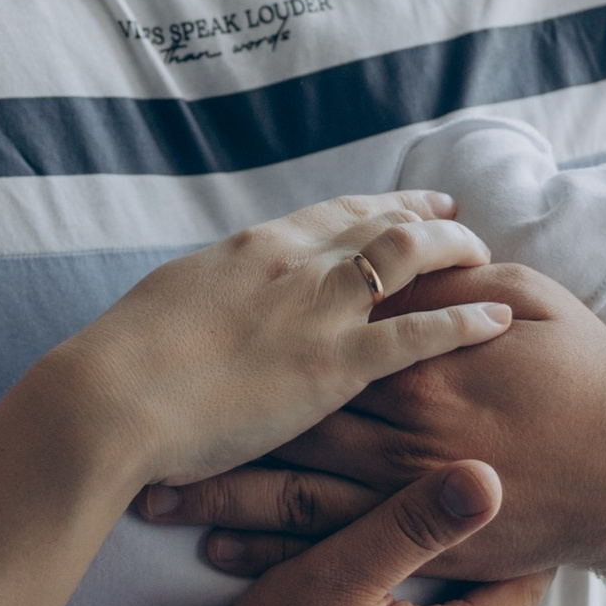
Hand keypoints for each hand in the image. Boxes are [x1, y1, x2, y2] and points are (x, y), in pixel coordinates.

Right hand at [63, 197, 510, 493]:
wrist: (108, 398)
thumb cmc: (121, 366)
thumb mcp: (170, 307)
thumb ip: (210, 300)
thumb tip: (215, 305)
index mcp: (251, 249)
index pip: (333, 214)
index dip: (380, 207)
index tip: (410, 207)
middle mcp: (294, 264)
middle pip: (381, 224)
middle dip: (429, 221)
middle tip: (462, 226)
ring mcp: (317, 310)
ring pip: (410, 260)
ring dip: (456, 256)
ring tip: (489, 263)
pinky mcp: (334, 365)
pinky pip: (420, 333)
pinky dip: (465, 321)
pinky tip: (497, 320)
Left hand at [159, 259, 605, 583]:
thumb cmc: (591, 377)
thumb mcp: (531, 303)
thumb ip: (457, 281)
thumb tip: (408, 254)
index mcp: (422, 361)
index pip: (316, 346)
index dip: (245, 346)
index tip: (178, 352)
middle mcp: (405, 429)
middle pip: (284, 423)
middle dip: (209, 427)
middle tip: (132, 430)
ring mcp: (413, 490)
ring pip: (295, 491)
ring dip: (221, 495)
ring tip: (150, 501)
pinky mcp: (428, 540)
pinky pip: (337, 548)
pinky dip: (273, 553)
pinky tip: (218, 553)